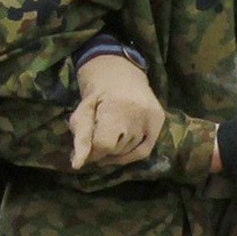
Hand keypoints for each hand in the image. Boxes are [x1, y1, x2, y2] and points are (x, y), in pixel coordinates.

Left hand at [69, 53, 163, 169]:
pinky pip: (145, 150)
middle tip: (97, 140)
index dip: (92, 152)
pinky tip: (119, 154)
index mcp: (116, 108)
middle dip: (103, 150)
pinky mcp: (160, 120)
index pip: (104, 144)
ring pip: (130, 151)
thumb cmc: (97, 91)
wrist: (120, 70)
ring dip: (116, 152)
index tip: (86, 148)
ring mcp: (152, 117)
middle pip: (117, 149)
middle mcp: (138, 113)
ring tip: (108, 140)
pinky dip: (131, 156)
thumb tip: (77, 165)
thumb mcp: (82, 111)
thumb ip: (80, 138)